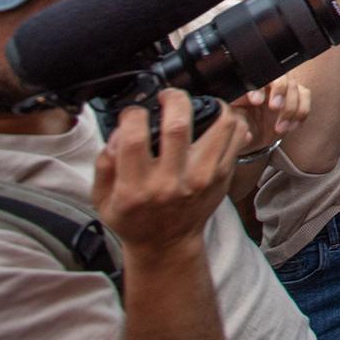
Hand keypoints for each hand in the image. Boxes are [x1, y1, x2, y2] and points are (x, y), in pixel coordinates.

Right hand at [91, 90, 246, 258]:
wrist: (166, 244)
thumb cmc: (133, 218)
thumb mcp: (102, 198)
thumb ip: (105, 163)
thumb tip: (118, 132)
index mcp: (136, 188)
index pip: (134, 139)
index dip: (133, 115)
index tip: (134, 112)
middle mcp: (171, 183)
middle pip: (178, 126)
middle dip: (173, 99)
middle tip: (168, 96)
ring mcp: (202, 179)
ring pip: (219, 126)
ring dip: (209, 105)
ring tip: (196, 104)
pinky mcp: (222, 176)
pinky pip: (236, 137)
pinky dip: (230, 121)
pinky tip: (214, 119)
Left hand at [231, 73, 309, 157]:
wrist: (251, 134)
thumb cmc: (239, 126)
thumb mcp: (233, 122)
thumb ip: (235, 120)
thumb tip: (243, 131)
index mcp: (248, 84)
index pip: (255, 76)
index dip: (258, 87)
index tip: (255, 101)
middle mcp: (267, 83)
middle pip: (280, 76)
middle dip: (279, 90)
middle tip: (275, 107)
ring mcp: (283, 88)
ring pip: (294, 87)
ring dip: (290, 109)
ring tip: (280, 128)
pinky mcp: (296, 96)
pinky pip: (305, 97)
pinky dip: (300, 112)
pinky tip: (290, 126)